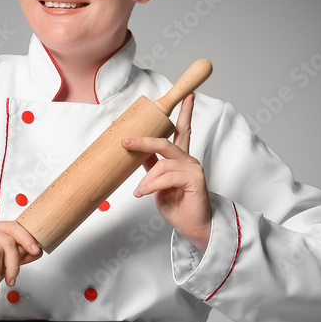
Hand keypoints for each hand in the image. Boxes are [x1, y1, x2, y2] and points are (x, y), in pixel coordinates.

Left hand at [121, 93, 211, 250]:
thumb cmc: (177, 204)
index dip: (184, 112)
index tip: (186, 96)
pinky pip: (168, 176)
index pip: (182, 129)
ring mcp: (193, 168)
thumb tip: (135, 152)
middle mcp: (188, 159)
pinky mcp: (195, 179)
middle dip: (143, 140)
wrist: (191, 225)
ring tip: (140, 192)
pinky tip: (146, 193)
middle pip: (165, 141)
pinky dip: (153, 185)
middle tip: (125, 140)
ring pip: (163, 163)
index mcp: (180, 157)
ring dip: (147, 179)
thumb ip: (151, 165)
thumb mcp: (157, 182)